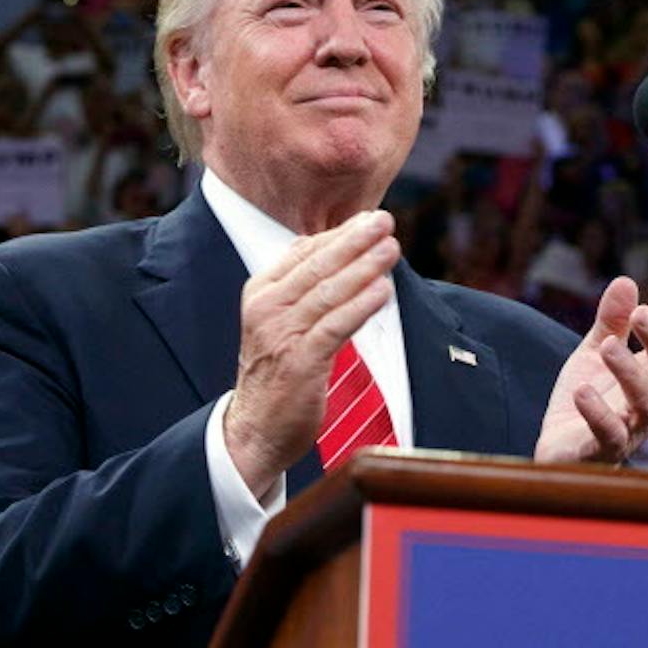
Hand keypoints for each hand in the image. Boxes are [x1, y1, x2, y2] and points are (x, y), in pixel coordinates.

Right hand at [223, 211, 400, 495]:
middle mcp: (267, 308)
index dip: (339, 233)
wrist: (255, 428)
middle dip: (354, 240)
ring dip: (364, 267)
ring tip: (392, 248)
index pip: (302, 252)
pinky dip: (361, 306)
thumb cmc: (276, 371)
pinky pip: (335, 326)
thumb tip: (328, 247)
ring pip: (329, 292)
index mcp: (261, 292)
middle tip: (385, 221)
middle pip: (318, 265)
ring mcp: (281, 335)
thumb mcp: (279, 321)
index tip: (370, 218)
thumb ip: (300, 287)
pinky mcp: (300, 362)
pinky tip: (383, 291)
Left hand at [534, 278, 647, 464]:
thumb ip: (612, 322)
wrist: (561, 449)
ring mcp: (632, 428)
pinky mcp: (604, 450)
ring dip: (629, 371)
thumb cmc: (588, 400)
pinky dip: (598, 413)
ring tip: (607, 345)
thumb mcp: (596, 353)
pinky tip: (583, 391)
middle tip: (641, 313)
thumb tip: (626, 280)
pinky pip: (610, 434)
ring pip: (647, 401)